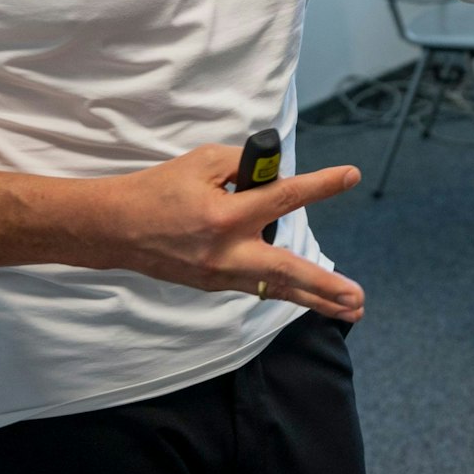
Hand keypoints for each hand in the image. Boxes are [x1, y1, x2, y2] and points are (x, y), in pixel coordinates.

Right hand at [100, 145, 365, 319]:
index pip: (282, 197)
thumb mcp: (203, 162)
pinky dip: (282, 290)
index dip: (320, 185)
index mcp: (225, 214)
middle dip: (325, 287)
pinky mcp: (212, 285)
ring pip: (275, 288)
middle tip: (357, 299)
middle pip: (285, 272)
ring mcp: (219, 275)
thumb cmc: (159, 189)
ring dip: (313, 299)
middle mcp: (226, 251)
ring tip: (349, 310)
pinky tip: (307, 297)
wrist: (116, 228)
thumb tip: (277, 176)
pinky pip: (255, 285)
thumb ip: (244, 168)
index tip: (350, 176)